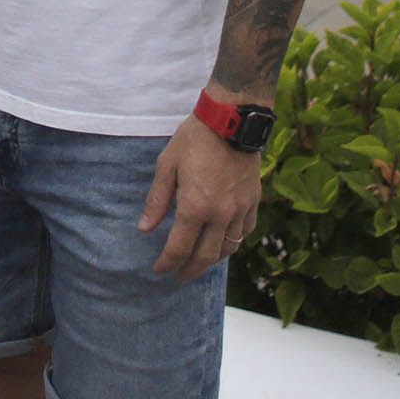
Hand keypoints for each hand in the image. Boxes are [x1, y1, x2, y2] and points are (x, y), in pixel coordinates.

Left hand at [140, 116, 263, 280]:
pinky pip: (245, 231)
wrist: (232, 122)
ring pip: (229, 247)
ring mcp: (240, 209)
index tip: (159, 270)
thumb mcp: (166, 166)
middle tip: (179, 276)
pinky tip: (225, 241)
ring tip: (200, 262)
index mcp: (195, 206)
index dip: (167, 262)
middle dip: (191, 270)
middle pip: (207, 256)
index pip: (179, 247)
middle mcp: (221, 214)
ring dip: (213, 259)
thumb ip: (157, 201)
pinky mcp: (253, 201)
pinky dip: (234, 242)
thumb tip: (145, 228)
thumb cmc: (194, 140)